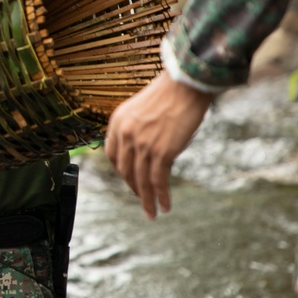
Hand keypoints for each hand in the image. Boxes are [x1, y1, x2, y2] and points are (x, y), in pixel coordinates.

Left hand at [104, 73, 213, 219]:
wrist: (185, 84)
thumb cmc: (169, 94)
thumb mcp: (140, 109)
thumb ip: (134, 128)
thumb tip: (141, 150)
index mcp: (117, 123)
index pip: (112, 155)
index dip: (121, 170)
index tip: (130, 180)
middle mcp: (125, 135)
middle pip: (125, 171)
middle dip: (133, 188)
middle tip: (142, 200)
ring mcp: (142, 145)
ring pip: (141, 180)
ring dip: (146, 200)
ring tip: (152, 213)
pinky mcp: (161, 152)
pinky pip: (157, 181)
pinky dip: (160, 196)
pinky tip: (164, 206)